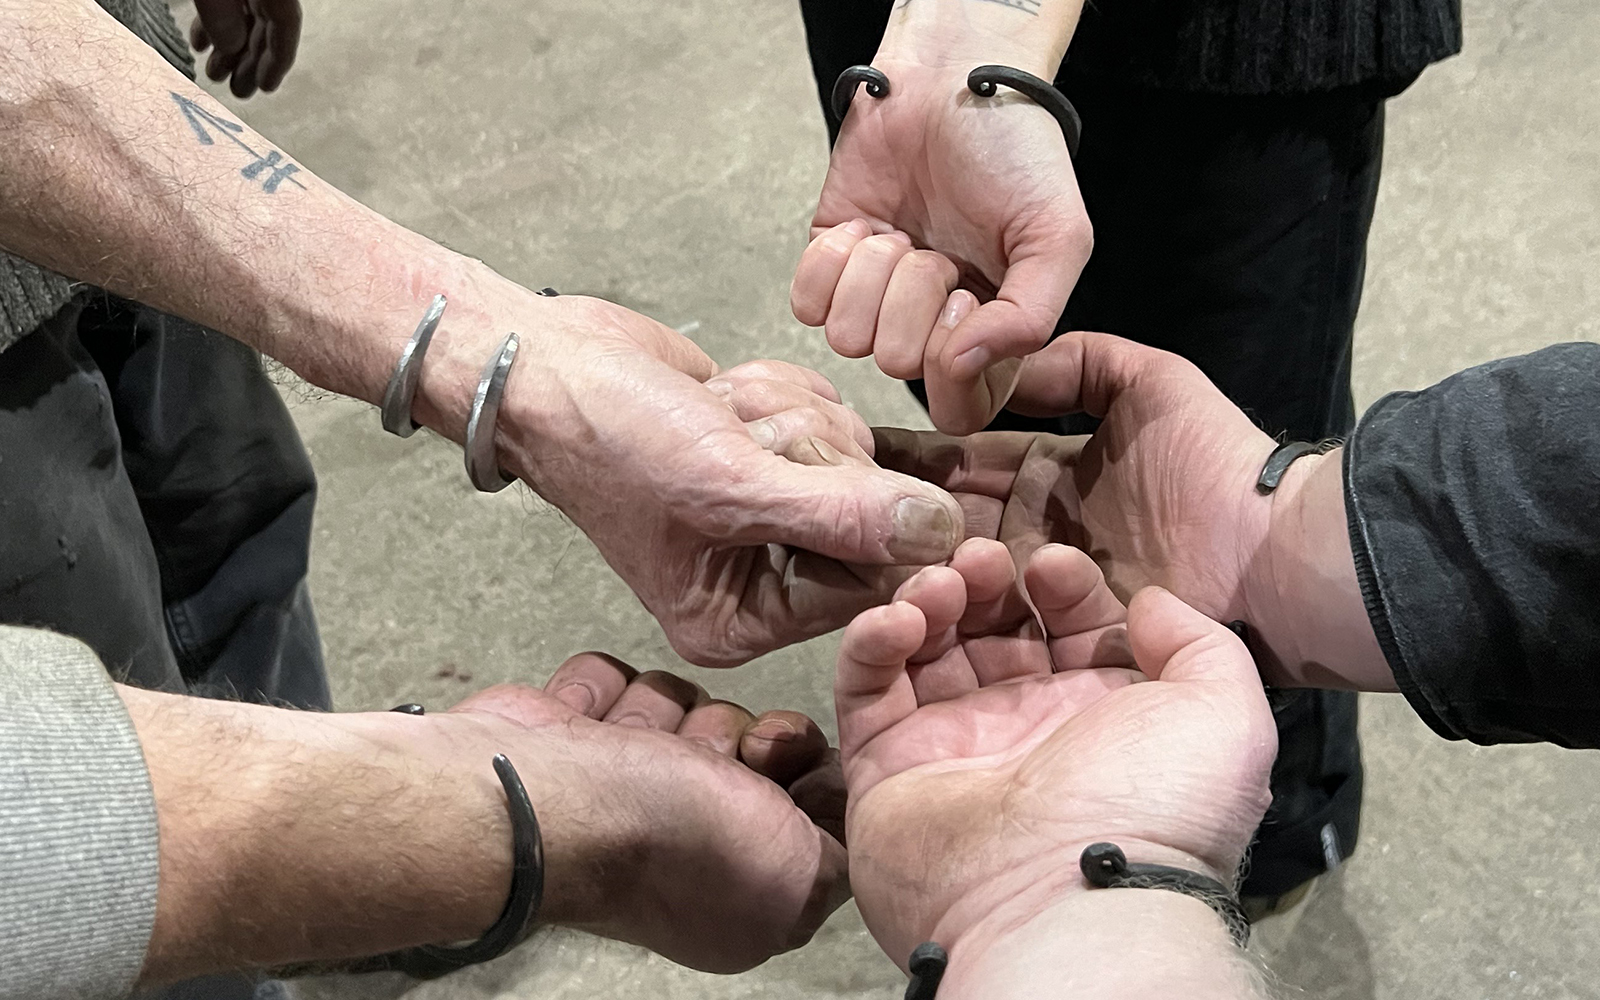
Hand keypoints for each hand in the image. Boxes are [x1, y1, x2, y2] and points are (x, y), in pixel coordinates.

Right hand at [132, 649, 847, 981]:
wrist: (539, 803)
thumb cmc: (665, 842)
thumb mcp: (797, 876)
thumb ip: (836, 852)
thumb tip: (846, 830)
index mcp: (735, 885)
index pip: (802, 798)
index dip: (802, 766)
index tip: (779, 758)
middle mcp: (682, 839)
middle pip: (747, 741)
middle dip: (732, 733)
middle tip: (709, 754)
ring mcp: (623, 783)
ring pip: (689, 702)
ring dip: (666, 712)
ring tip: (635, 743)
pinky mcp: (573, 735)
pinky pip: (616, 681)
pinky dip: (602, 692)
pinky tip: (591, 719)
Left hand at [190, 0, 301, 97]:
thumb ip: (220, 12)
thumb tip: (229, 45)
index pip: (285, 22)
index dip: (278, 59)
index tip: (266, 86)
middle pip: (267, 24)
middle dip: (251, 61)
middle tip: (239, 90)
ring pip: (244, 16)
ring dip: (229, 48)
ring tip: (215, 72)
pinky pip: (225, 2)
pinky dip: (212, 24)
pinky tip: (200, 42)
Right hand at [429, 287, 964, 668]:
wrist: (549, 365)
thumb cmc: (611, 440)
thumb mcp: (728, 487)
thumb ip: (842, 516)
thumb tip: (943, 533)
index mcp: (742, 620)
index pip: (866, 585)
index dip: (870, 518)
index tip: (823, 467)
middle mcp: (763, 578)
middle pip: (870, 513)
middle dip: (810, 453)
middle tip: (740, 437)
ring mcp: (771, 512)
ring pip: (852, 452)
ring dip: (789, 414)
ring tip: (719, 416)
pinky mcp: (774, 452)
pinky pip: (828, 413)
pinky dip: (781, 390)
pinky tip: (721, 396)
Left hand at [791, 59, 1090, 434]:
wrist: (949, 80)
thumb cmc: (1013, 151)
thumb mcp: (1056, 234)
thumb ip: (1031, 316)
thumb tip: (967, 368)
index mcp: (994, 339)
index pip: (959, 408)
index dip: (954, 364)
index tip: (968, 298)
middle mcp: (932, 331)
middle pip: (898, 365)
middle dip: (917, 293)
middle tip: (942, 247)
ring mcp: (876, 304)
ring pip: (849, 338)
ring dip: (877, 271)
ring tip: (906, 231)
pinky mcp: (829, 271)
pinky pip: (807, 305)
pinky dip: (834, 259)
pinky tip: (867, 224)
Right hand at [835, 539, 1274, 965]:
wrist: (1065, 904)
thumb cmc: (1152, 812)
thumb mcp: (1225, 715)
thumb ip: (1199, 642)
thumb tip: (1149, 602)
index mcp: (1100, 715)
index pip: (1070, 624)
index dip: (1061, 582)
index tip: (1051, 563)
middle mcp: (1024, 727)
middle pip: (993, 626)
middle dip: (988, 579)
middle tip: (984, 560)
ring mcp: (951, 747)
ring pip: (925, 647)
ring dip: (930, 597)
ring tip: (942, 586)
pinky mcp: (886, 767)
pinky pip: (864, 689)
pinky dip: (871, 641)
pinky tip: (897, 619)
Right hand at [872, 331, 1389, 689]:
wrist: (1276, 568)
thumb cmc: (1219, 472)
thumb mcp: (1156, 384)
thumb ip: (1085, 359)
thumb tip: (1005, 357)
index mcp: (1051, 483)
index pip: (966, 468)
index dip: (918, 458)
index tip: (856, 448)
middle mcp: (1033, 544)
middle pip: (948, 527)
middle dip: (897, 514)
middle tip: (839, 501)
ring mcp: (1036, 603)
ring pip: (949, 583)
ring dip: (908, 565)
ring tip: (865, 549)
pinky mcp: (1044, 651)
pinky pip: (975, 636)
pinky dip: (924, 623)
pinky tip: (891, 604)